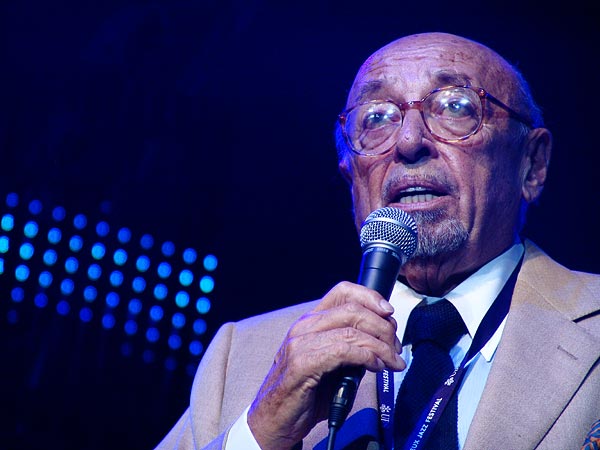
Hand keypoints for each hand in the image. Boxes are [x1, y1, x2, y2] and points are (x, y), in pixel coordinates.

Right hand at [247, 281, 405, 449]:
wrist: (273, 421)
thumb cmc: (303, 395)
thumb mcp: (330, 364)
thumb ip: (351, 348)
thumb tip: (382, 342)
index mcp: (311, 322)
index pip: (343, 291)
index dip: (370, 297)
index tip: (389, 313)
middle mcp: (304, 327)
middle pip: (353, 310)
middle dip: (383, 328)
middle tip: (395, 348)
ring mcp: (300, 344)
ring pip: (352, 331)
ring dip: (380, 347)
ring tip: (392, 362)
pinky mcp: (302, 364)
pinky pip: (343, 351)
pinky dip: (366, 357)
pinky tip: (375, 367)